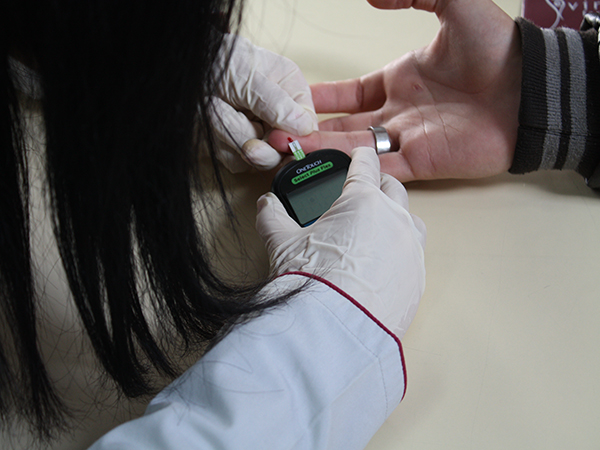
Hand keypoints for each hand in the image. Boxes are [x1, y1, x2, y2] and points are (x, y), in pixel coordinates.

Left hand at [212, 34, 317, 172]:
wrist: (179, 70)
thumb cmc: (215, 60)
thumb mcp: (247, 73)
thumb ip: (275, 102)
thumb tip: (303, 126)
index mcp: (290, 91)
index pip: (307, 127)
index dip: (293, 139)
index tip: (274, 138)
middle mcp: (276, 115)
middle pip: (283, 152)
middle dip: (259, 147)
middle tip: (247, 145)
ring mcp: (257, 133)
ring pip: (257, 161)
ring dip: (231, 137)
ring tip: (215, 109)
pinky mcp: (235, 146)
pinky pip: (234, 162)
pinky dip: (219, 143)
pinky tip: (211, 122)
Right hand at [256, 147, 425, 337]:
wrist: (334, 329)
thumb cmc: (313, 281)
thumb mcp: (282, 243)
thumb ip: (273, 217)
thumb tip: (266, 205)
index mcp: (363, 201)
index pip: (366, 165)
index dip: (360, 157)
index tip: (360, 156)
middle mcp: (394, 219)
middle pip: (393, 189)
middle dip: (379, 186)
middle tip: (365, 193)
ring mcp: (410, 249)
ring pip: (410, 220)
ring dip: (396, 218)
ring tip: (377, 229)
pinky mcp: (417, 278)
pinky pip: (413, 254)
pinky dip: (399, 251)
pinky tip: (383, 263)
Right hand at [268, 0, 521, 181]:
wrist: (531, 92)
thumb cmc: (497, 50)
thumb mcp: (452, 5)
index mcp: (399, 80)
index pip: (349, 95)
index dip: (320, 99)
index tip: (293, 99)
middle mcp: (397, 113)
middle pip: (344, 127)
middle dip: (311, 132)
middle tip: (279, 135)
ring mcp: (406, 141)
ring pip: (353, 152)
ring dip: (321, 154)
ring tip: (286, 154)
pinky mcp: (420, 164)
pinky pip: (376, 171)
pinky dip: (350, 173)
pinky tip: (322, 172)